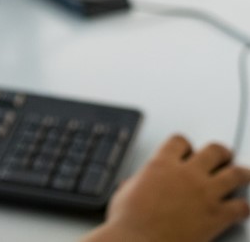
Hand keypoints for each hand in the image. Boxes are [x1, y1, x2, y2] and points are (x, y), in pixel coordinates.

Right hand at [83, 135, 249, 241]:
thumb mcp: (125, 192)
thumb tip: (135, 185)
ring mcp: (205, 193)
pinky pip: (240, 207)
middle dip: (220, 152)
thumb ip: (137, 183)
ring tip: (242, 174)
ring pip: (235, 174)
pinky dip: (242, 207)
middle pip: (213, 150)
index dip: (185, 145)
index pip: (180, 141)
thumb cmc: (129, 221)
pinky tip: (241, 209)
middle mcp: (186, 174)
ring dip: (240, 173)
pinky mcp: (217, 216)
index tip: (187, 150)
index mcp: (162, 164)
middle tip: (222, 156)